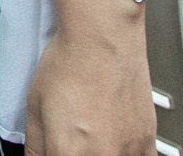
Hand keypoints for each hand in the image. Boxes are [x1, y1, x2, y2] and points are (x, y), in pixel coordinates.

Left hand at [26, 0, 156, 154]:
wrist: (101, 37)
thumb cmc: (70, 64)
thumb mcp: (35, 107)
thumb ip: (35, 146)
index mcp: (68, 153)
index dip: (53, 155)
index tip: (54, 149)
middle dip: (76, 151)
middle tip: (73, 138)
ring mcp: (128, 151)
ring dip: (100, 152)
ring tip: (94, 136)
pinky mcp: (147, 141)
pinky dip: (126, 154)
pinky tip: (115, 143)